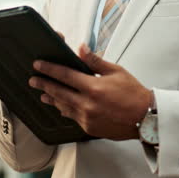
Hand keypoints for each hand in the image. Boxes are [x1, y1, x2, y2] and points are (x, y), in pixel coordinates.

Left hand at [29, 44, 152, 140]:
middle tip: (33, 80)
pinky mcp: (89, 128)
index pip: (65, 75)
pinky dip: (65, 110)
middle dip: (44, 84)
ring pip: (63, 107)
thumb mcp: (116, 71)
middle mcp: (87, 104)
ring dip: (51, 99)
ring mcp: (87, 117)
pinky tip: (61, 107)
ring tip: (43, 94)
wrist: (145, 118)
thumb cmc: (133, 93)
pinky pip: (72, 117)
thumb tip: (81, 49)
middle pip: (58, 92)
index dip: (49, 69)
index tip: (38, 65)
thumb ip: (95, 61)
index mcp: (93, 87)